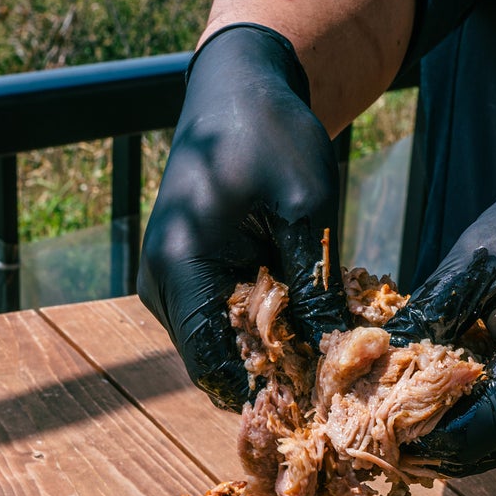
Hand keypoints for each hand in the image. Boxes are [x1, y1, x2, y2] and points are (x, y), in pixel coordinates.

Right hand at [137, 24, 348, 408]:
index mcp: (179, 262)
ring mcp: (165, 285)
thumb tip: (337, 357)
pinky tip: (299, 320)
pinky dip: (257, 332)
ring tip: (318, 347)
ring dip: (264, 355)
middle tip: (326, 378)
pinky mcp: (181, 282)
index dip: (258, 391)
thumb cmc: (271, 137)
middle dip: (267, 377)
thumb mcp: (306, 209)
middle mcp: (159, 283)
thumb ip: (314, 287)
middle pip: (210, 363)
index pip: (207, 361)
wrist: (236, 94)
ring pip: (216, 349)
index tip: (311, 402)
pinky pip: (218, 325)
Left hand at [384, 155, 495, 473]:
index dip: (410, 435)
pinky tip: (445, 383)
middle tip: (371, 414)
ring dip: (450, 426)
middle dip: (424, 437)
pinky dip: (478, 413)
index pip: (464, 439)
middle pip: (478, 453)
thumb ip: (428, 315)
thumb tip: (374, 356)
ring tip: (400, 396)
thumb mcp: (482, 257)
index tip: (365, 418)